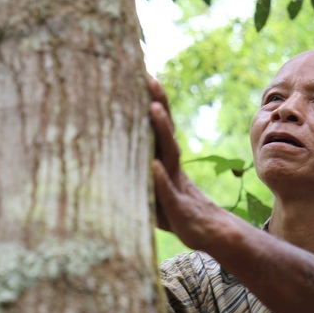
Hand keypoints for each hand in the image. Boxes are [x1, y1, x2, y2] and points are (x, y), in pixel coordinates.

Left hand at [148, 77, 223, 250]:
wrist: (209, 236)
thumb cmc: (174, 211)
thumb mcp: (151, 188)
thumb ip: (135, 173)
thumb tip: (104, 161)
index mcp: (165, 160)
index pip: (158, 126)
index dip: (151, 101)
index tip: (140, 75)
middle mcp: (172, 167)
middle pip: (165, 130)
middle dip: (158, 103)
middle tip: (149, 77)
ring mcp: (176, 186)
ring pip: (169, 153)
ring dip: (161, 130)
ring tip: (153, 108)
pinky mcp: (178, 210)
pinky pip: (167, 191)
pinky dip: (159, 179)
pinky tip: (153, 166)